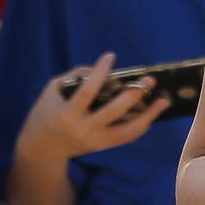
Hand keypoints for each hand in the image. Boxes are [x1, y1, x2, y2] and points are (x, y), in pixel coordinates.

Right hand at [16, 52, 163, 165]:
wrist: (41, 147)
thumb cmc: (46, 112)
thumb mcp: (52, 90)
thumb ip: (74, 77)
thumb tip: (100, 69)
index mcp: (67, 114)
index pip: (87, 92)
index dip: (99, 73)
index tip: (109, 56)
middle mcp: (83, 130)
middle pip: (114, 112)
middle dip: (133, 95)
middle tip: (148, 80)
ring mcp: (94, 141)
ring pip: (127, 131)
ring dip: (148, 116)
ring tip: (162, 101)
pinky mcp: (101, 147)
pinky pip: (126, 137)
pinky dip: (140, 126)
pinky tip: (151, 114)